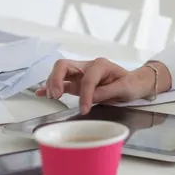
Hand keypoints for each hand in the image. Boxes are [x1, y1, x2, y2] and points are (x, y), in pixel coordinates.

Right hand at [36, 58, 154, 114]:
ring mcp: (80, 74)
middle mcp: (88, 67)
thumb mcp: (124, 88)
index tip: (84, 109)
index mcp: (100, 65)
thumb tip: (89, 99)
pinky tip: (40, 93)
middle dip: (56, 79)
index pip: (87, 79)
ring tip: (52, 96)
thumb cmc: (131, 84)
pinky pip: (61, 83)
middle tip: (55, 95)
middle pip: (64, 65)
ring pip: (59, 73)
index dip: (85, 95)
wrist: (135, 84)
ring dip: (52, 83)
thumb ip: (106, 92)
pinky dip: (50, 87)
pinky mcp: (77, 83)